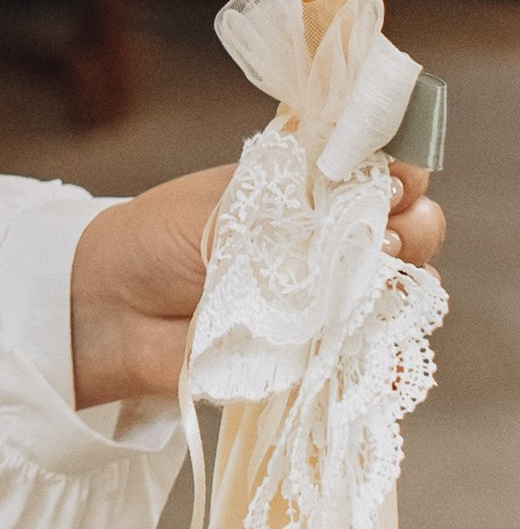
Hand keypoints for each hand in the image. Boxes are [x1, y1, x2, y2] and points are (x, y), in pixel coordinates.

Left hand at [69, 159, 444, 408]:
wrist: (114, 307)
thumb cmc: (162, 239)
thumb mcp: (228, 204)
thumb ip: (296, 210)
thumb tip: (360, 211)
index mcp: (312, 188)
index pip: (388, 172)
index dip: (403, 174)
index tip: (392, 180)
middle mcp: (334, 240)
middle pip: (415, 230)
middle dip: (415, 227)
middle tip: (384, 233)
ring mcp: (333, 299)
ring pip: (407, 293)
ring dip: (402, 285)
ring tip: (367, 281)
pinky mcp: (320, 354)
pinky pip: (376, 355)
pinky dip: (386, 349)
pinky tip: (369, 336)